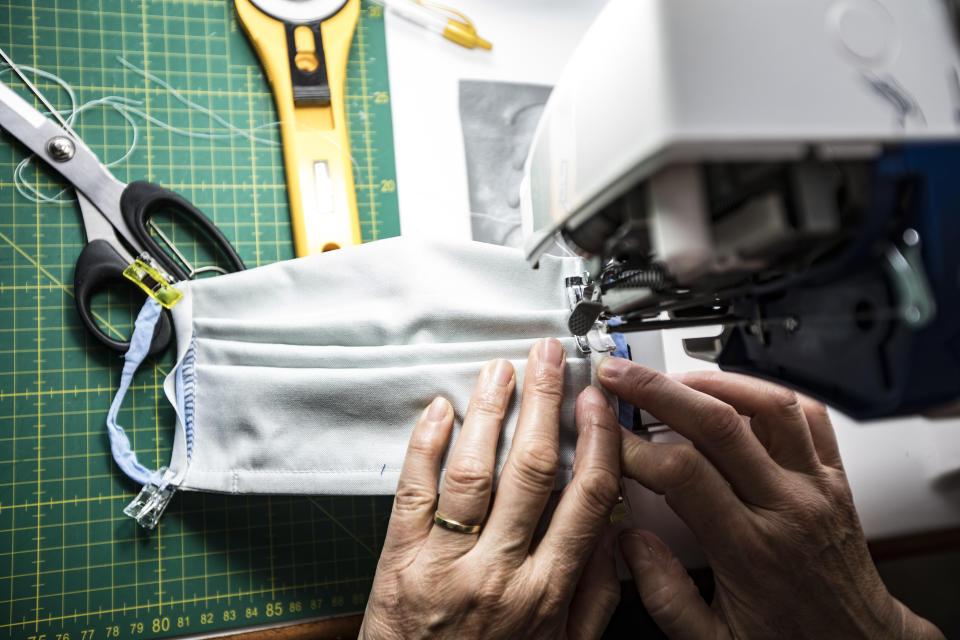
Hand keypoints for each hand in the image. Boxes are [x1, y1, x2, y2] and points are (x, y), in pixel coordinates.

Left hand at [361, 339, 622, 639]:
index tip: (596, 401)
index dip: (594, 439)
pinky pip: (412, 493)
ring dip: (488, 413)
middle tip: (548, 357)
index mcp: (546, 591)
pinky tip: (439, 411)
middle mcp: (499, 572)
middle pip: (531, 470)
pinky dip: (424, 447)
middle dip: (544, 402)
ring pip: (473, 472)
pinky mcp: (399, 561)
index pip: (585, 498)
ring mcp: (445, 564)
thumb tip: (612, 536)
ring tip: (500, 370)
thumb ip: (591, 597)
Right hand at [597, 359, 944, 639]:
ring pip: (770, 407)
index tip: (606, 439)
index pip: (684, 474)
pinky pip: (810, 416)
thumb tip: (630, 542)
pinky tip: (735, 393)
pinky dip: (768, 393)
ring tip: (673, 376)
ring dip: (714, 382)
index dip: (635, 449)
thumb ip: (666, 596)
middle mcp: (787, 509)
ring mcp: (815, 488)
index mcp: (751, 551)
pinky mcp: (833, 479)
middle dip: (658, 392)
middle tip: (620, 377)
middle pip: (719, 425)